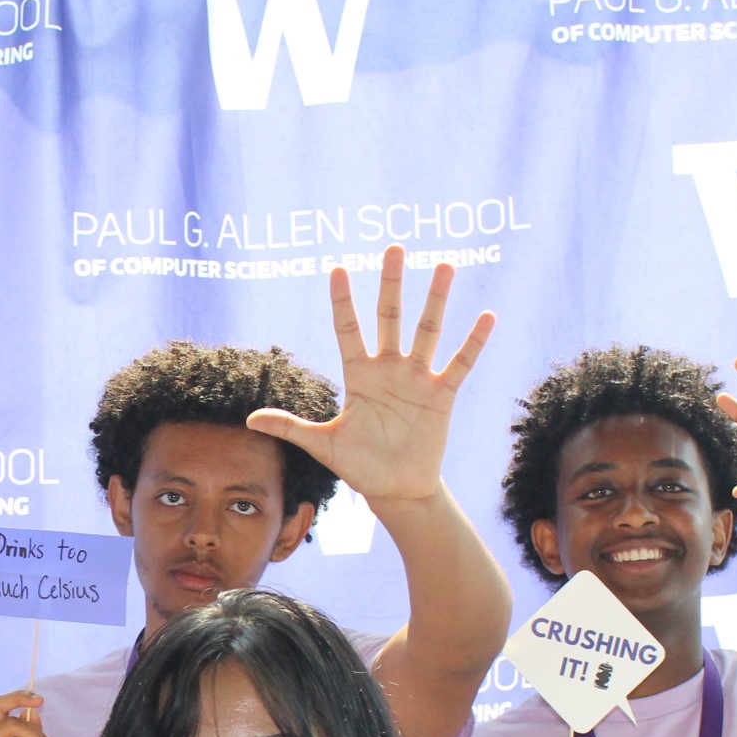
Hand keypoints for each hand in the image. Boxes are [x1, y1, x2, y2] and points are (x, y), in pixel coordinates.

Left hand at [247, 246, 493, 510]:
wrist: (395, 489)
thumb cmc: (360, 465)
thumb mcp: (323, 444)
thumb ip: (291, 427)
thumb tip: (250, 420)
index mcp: (359, 375)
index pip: (348, 329)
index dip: (342, 302)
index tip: (337, 269)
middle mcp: (388, 369)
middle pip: (389, 317)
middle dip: (391, 283)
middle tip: (394, 247)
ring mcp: (417, 379)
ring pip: (427, 331)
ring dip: (435, 299)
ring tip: (444, 264)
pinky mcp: (442, 395)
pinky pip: (460, 363)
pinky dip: (474, 342)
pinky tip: (486, 315)